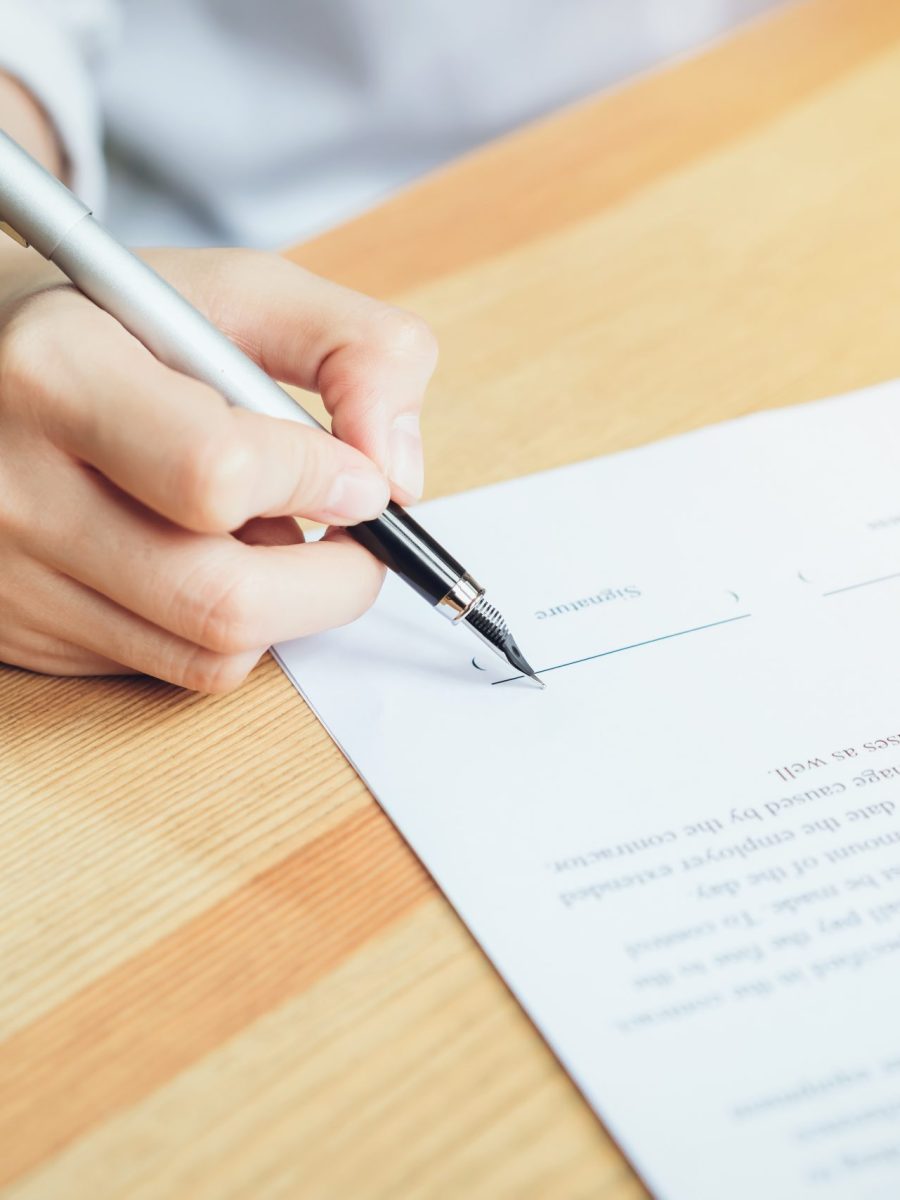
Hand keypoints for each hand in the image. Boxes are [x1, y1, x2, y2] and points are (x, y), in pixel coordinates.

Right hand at [0, 247, 436, 690]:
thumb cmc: (116, 325)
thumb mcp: (235, 292)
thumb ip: (351, 348)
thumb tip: (399, 476)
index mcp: (56, 372)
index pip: (217, 475)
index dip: (319, 483)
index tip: (361, 476)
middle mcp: (15, 487)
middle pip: (222, 600)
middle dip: (333, 581)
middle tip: (359, 538)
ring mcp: (13, 576)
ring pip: (208, 651)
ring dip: (283, 606)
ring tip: (272, 535)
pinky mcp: (25, 633)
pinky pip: (169, 665)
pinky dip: (224, 627)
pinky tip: (209, 561)